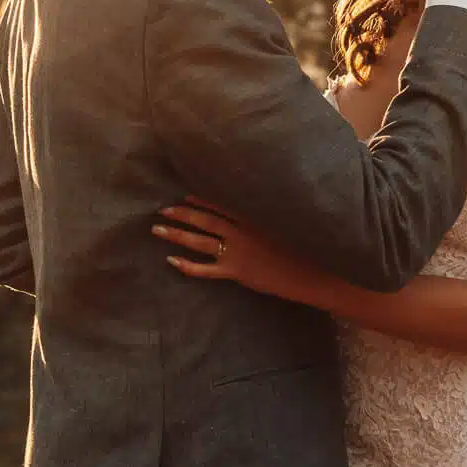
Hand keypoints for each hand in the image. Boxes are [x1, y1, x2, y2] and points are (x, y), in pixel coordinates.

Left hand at [154, 197, 316, 299]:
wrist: (308, 272)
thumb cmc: (300, 248)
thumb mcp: (282, 225)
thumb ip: (262, 219)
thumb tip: (249, 214)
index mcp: (252, 218)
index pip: (221, 205)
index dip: (201, 199)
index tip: (184, 194)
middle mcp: (241, 232)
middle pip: (205, 220)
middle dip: (182, 214)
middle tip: (162, 210)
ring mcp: (236, 251)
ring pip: (199, 240)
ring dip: (177, 234)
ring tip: (158, 230)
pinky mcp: (235, 271)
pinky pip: (205, 269)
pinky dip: (186, 265)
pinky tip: (171, 260)